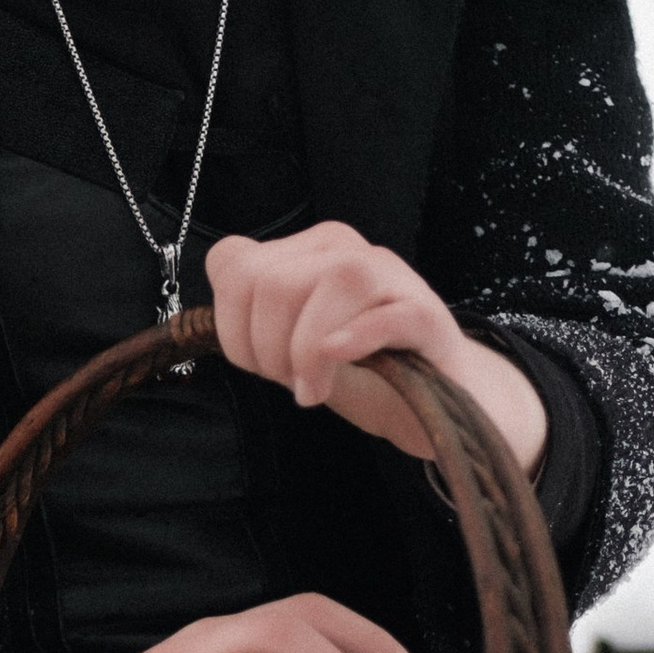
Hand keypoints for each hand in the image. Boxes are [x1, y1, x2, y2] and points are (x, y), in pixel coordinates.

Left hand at [204, 223, 546, 473]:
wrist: (435, 404)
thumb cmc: (359, 372)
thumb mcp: (291, 348)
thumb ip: (253, 325)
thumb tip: (219, 322)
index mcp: (305, 251)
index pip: (234, 262)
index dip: (230, 322)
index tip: (255, 363)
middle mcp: (344, 249)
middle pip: (275, 281)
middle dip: (266, 348)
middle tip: (291, 383)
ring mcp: (391, 277)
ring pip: (332, 283)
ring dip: (306, 350)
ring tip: (314, 389)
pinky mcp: (426, 315)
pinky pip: (387, 312)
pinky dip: (357, 337)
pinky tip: (342, 360)